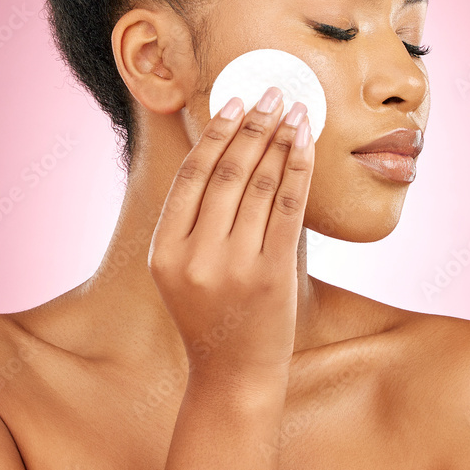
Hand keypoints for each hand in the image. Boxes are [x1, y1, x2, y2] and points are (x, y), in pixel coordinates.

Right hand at [148, 87, 314, 384]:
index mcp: (163, 252)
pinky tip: (306, 144)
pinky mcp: (271, 276)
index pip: (191, 175)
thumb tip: (231, 145)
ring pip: (258, 185)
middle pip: (226, 172)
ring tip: (295, 111)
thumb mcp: (184, 270)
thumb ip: (200, 218)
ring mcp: (232, 268)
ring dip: (280, 140)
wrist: (234, 377)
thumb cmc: (213, 316)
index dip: (216, 132)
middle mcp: (194, 256)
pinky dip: (299, 170)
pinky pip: (287, 208)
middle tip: (273, 93)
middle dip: (254, 125)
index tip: (237, 101)